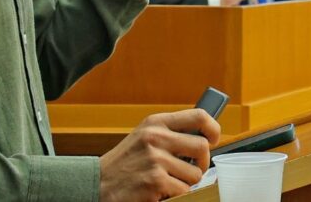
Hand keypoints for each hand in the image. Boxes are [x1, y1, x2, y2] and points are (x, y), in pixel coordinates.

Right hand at [99, 109, 220, 201]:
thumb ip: (169, 134)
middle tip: (192, 170)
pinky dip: (174, 195)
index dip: (213, 128)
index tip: (214, 139)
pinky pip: (183, 190)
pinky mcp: (155, 181)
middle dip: (202, 163)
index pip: (199, 116)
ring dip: (185, 183)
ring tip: (167, 181)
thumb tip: (204, 138)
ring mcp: (156, 159)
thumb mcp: (144, 137)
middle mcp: (156, 137)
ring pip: (195, 174)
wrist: (96, 183)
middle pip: (203, 147)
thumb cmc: (124, 163)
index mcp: (156, 122)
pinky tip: (159, 191)